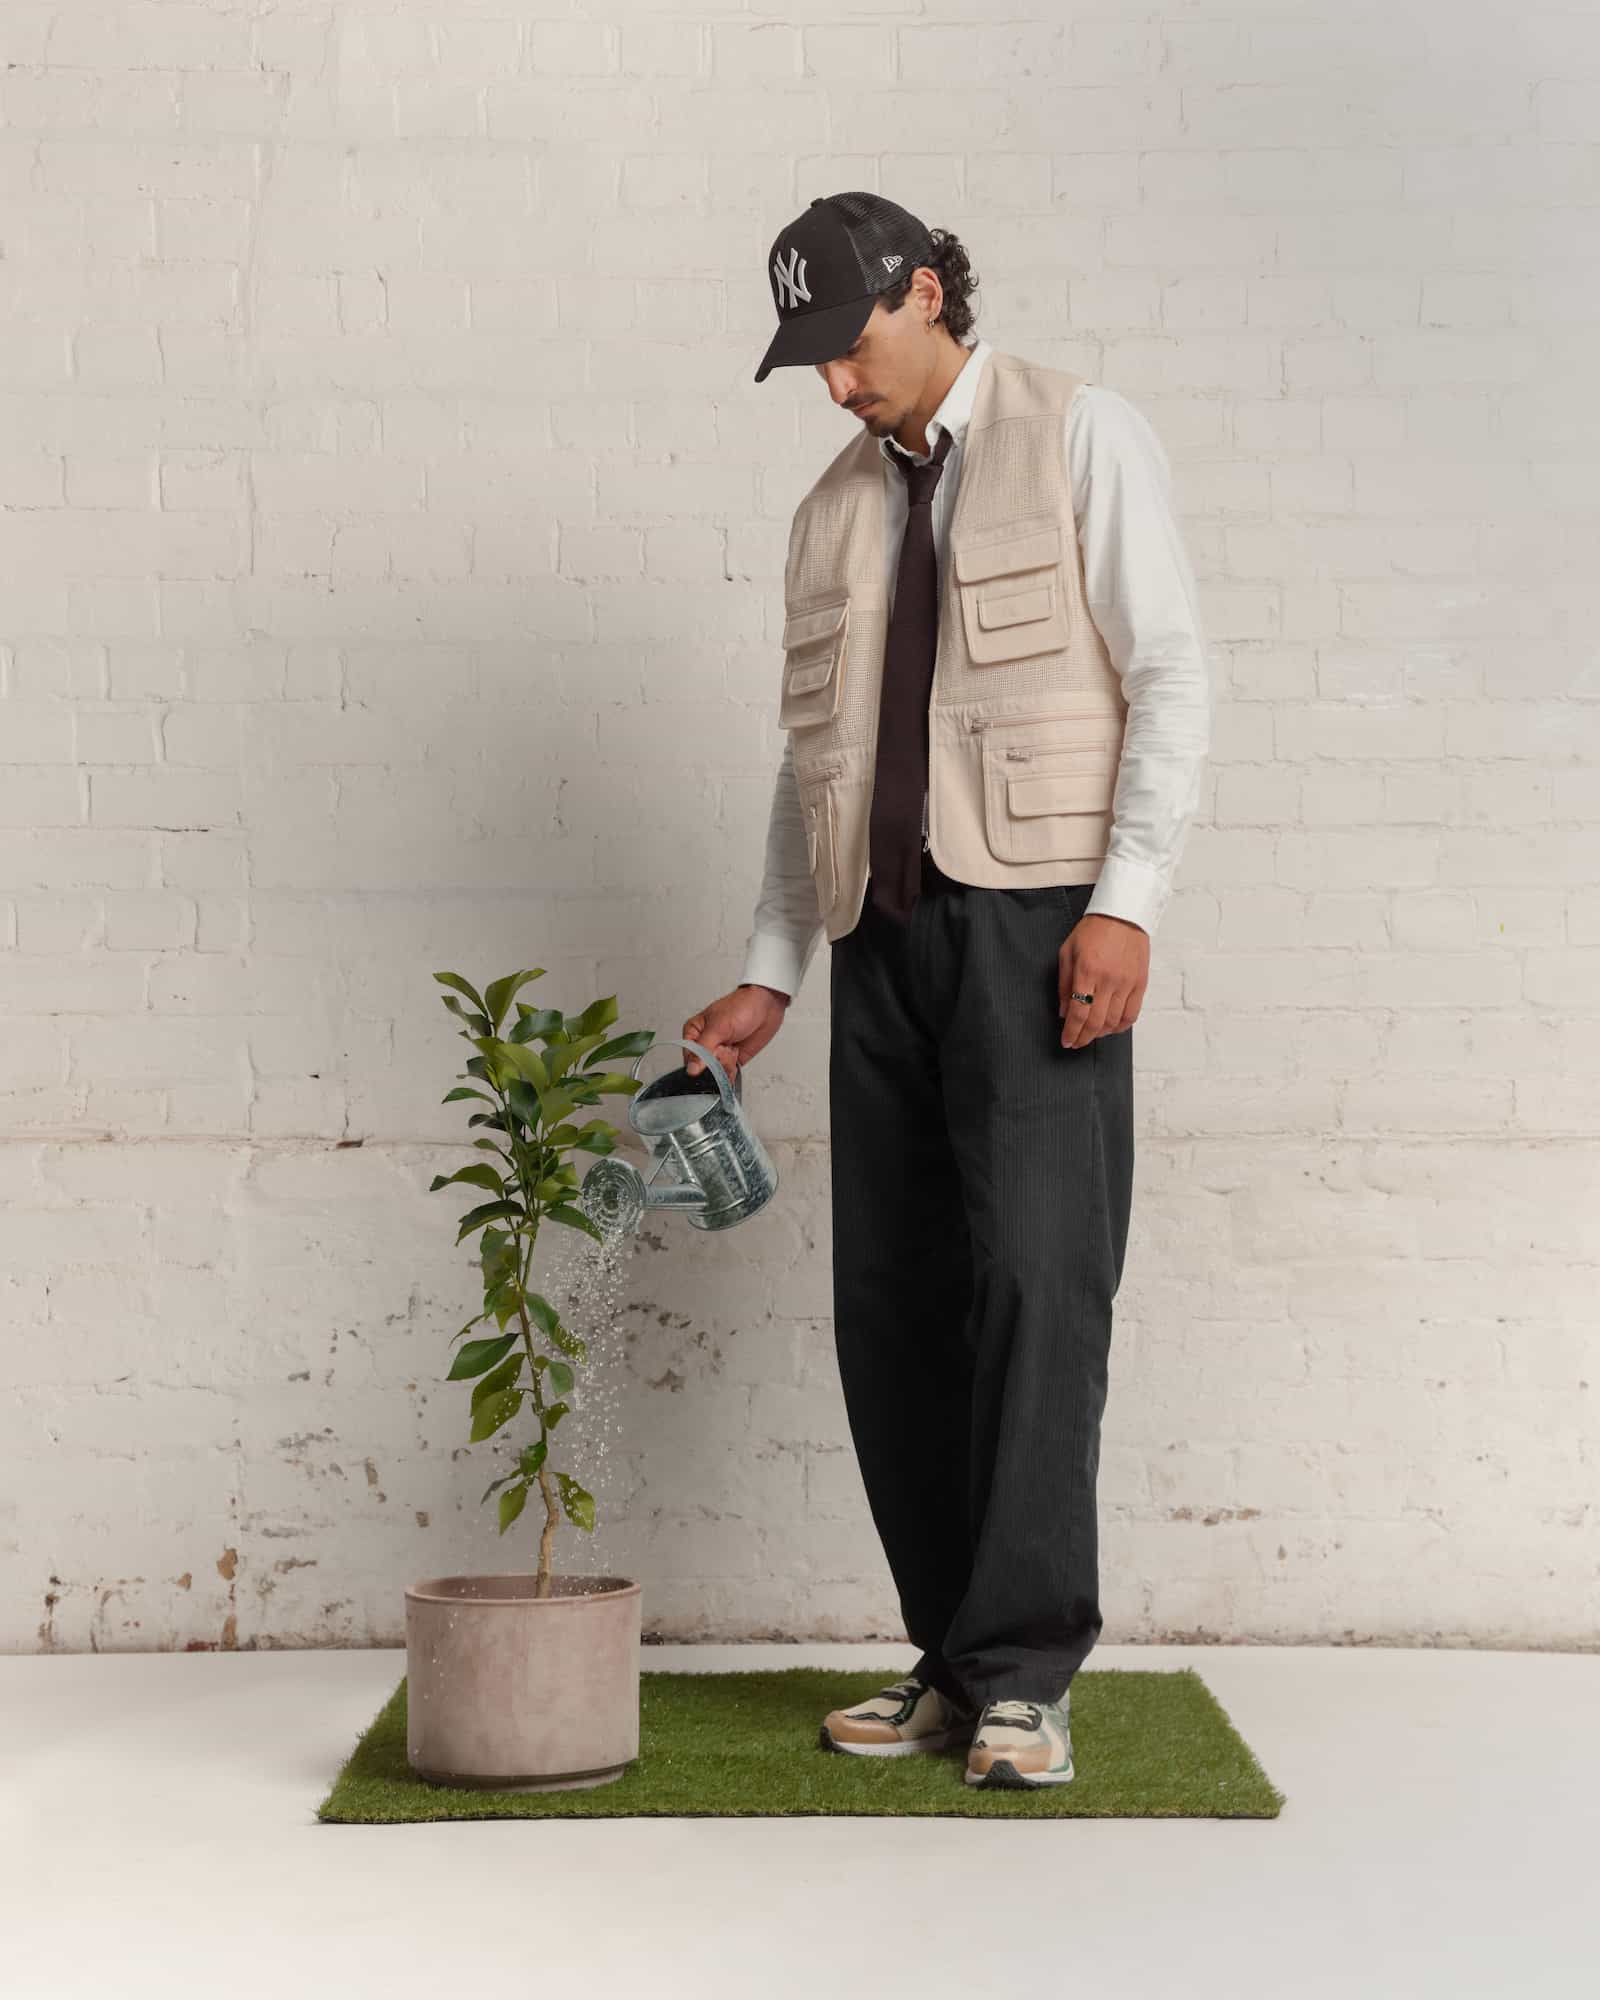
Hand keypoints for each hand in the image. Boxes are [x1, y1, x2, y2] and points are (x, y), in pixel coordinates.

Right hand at [682, 983, 790, 1083]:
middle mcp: (704, 1044)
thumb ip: (703, 1050)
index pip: (688, 1056)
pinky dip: (731, 1072)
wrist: (766, 1007)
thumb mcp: (718, 1027)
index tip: (713, 1052)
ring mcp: (718, 1053)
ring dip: (726, 1065)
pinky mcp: (730, 1060)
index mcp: (694, 1032)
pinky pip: (726, 1075)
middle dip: (716, 1062)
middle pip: (701, 1067)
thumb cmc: (741, 1007)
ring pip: (714, 1073)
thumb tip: (691, 1069)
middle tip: (725, 1048)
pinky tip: (736, 1057)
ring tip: (733, 1049)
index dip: (701, 1059)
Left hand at [1058, 913, 1147, 1047]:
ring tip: (1091, 1034)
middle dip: (1084, 1038)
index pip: (1078, 1013)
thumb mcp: (1068, 952)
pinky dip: (1120, 1026)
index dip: (1071, 1032)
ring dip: (1100, 1034)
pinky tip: (1110, 1027)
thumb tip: (1063, 1012)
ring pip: (1114, 1022)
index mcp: (1087, 971)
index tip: (1066, 1041)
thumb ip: (1063, 984)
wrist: (1123, 914)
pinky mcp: (1140, 983)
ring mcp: (1127, 983)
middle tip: (1076, 1042)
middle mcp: (1108, 980)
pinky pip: (1132, 1014)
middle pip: (1096, 1022)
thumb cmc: (1093, 930)